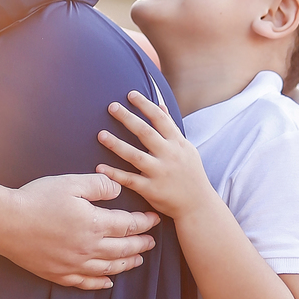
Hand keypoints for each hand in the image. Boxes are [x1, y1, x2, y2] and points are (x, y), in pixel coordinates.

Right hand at [2, 173, 158, 289]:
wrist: (6, 223)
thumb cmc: (37, 199)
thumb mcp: (70, 183)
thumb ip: (99, 186)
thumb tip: (118, 189)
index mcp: (94, 224)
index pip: (128, 225)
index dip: (144, 222)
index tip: (153, 219)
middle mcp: (89, 249)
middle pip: (123, 249)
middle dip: (141, 244)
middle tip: (151, 241)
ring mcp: (74, 265)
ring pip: (109, 268)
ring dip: (127, 264)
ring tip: (137, 260)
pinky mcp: (59, 274)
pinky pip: (85, 283)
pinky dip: (100, 283)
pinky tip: (108, 282)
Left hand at [96, 91, 218, 222]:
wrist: (198, 205)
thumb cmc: (190, 173)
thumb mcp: (186, 147)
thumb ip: (170, 127)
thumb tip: (160, 105)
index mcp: (177, 143)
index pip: (160, 119)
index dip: (145, 105)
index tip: (130, 94)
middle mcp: (169, 155)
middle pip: (145, 133)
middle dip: (128, 118)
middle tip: (111, 106)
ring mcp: (159, 173)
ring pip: (135, 156)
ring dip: (116, 144)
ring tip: (100, 134)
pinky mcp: (151, 190)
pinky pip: (129, 180)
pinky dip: (114, 174)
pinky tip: (99, 167)